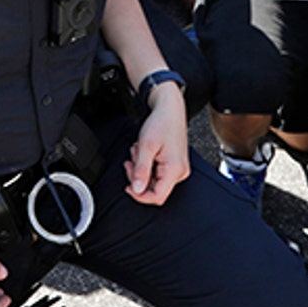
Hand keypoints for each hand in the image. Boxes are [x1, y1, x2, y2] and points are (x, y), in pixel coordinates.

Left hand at [125, 86, 189, 203]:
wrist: (170, 110)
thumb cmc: (161, 123)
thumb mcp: (146, 146)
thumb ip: (141, 170)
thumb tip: (137, 190)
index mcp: (175, 169)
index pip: (157, 197)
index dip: (139, 195)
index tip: (127, 186)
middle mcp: (180, 172)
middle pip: (154, 189)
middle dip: (138, 176)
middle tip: (132, 159)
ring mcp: (178, 169)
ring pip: (153, 181)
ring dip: (141, 168)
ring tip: (139, 151)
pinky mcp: (174, 165)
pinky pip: (156, 173)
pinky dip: (146, 165)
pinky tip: (144, 152)